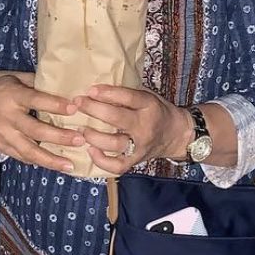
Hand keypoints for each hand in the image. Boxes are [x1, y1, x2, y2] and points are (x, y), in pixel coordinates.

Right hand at [0, 72, 83, 172]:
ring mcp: (3, 135)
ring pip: (29, 151)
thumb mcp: (13, 77)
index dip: (54, 105)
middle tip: (80, 139)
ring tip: (70, 165)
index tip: (74, 108)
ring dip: (51, 159)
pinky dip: (38, 162)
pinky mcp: (1, 146)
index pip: (35, 100)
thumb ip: (36, 83)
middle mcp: (7, 117)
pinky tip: (55, 166)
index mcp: (11, 95)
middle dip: (59, 137)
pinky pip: (21, 157)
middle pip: (35, 130)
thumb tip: (65, 86)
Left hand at [74, 85, 192, 175]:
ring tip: (81, 128)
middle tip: (78, 103)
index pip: (128, 97)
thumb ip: (127, 94)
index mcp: (149, 106)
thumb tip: (96, 89)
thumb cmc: (157, 111)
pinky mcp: (136, 160)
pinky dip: (101, 160)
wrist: (176, 135)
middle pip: (116, 118)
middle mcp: (145, 127)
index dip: (107, 93)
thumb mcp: (147, 96)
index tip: (90, 90)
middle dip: (93, 109)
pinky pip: (117, 165)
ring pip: (114, 143)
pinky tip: (90, 150)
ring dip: (93, 136)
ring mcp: (140, 146)